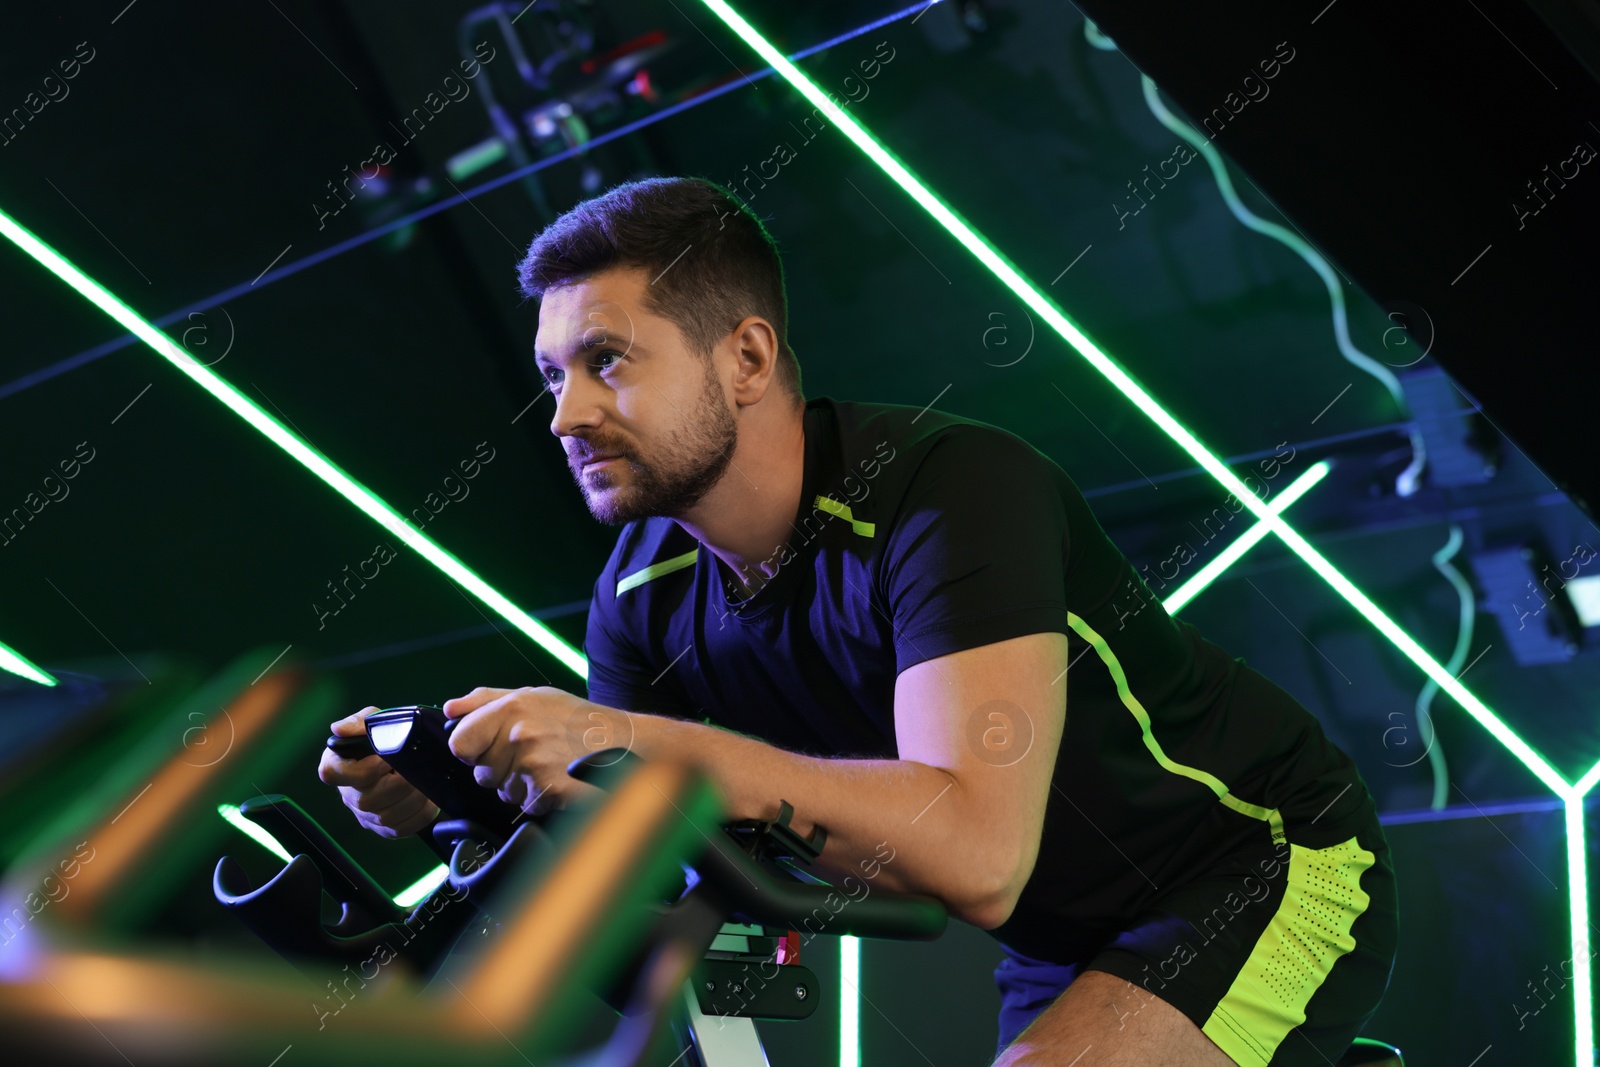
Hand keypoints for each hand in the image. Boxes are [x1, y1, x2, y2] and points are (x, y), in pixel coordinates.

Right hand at [317, 706, 440, 837]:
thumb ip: (358, 723)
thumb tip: (339, 729)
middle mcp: (348, 795)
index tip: (386, 758)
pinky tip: (429, 797)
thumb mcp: (371, 723)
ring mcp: (366, 816)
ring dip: (414, 797)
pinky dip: (422, 812)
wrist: (403, 755)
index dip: (365, 768)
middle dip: (399, 782)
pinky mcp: (385, 829)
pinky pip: (404, 828)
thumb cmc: (381, 739)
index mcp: (336, 768)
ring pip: (388, 816)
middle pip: (369, 799)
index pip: (335, 775)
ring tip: (426, 780)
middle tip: (417, 768)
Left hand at [442, 686, 623, 815]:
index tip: (488, 748)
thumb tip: (451, 709)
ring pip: (503, 793)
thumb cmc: (579, 720)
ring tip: (549, 767)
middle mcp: (520, 735)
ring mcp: (534, 764)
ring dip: (522, 787)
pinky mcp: (549, 790)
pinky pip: (526, 806)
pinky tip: (559, 781)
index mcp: (512, 708)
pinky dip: (540, 801)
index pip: (459, 742)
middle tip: (532, 756)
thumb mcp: (534, 696)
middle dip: (501, 771)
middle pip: (481, 773)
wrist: (626, 743)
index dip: (472, 750)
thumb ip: (486, 700)